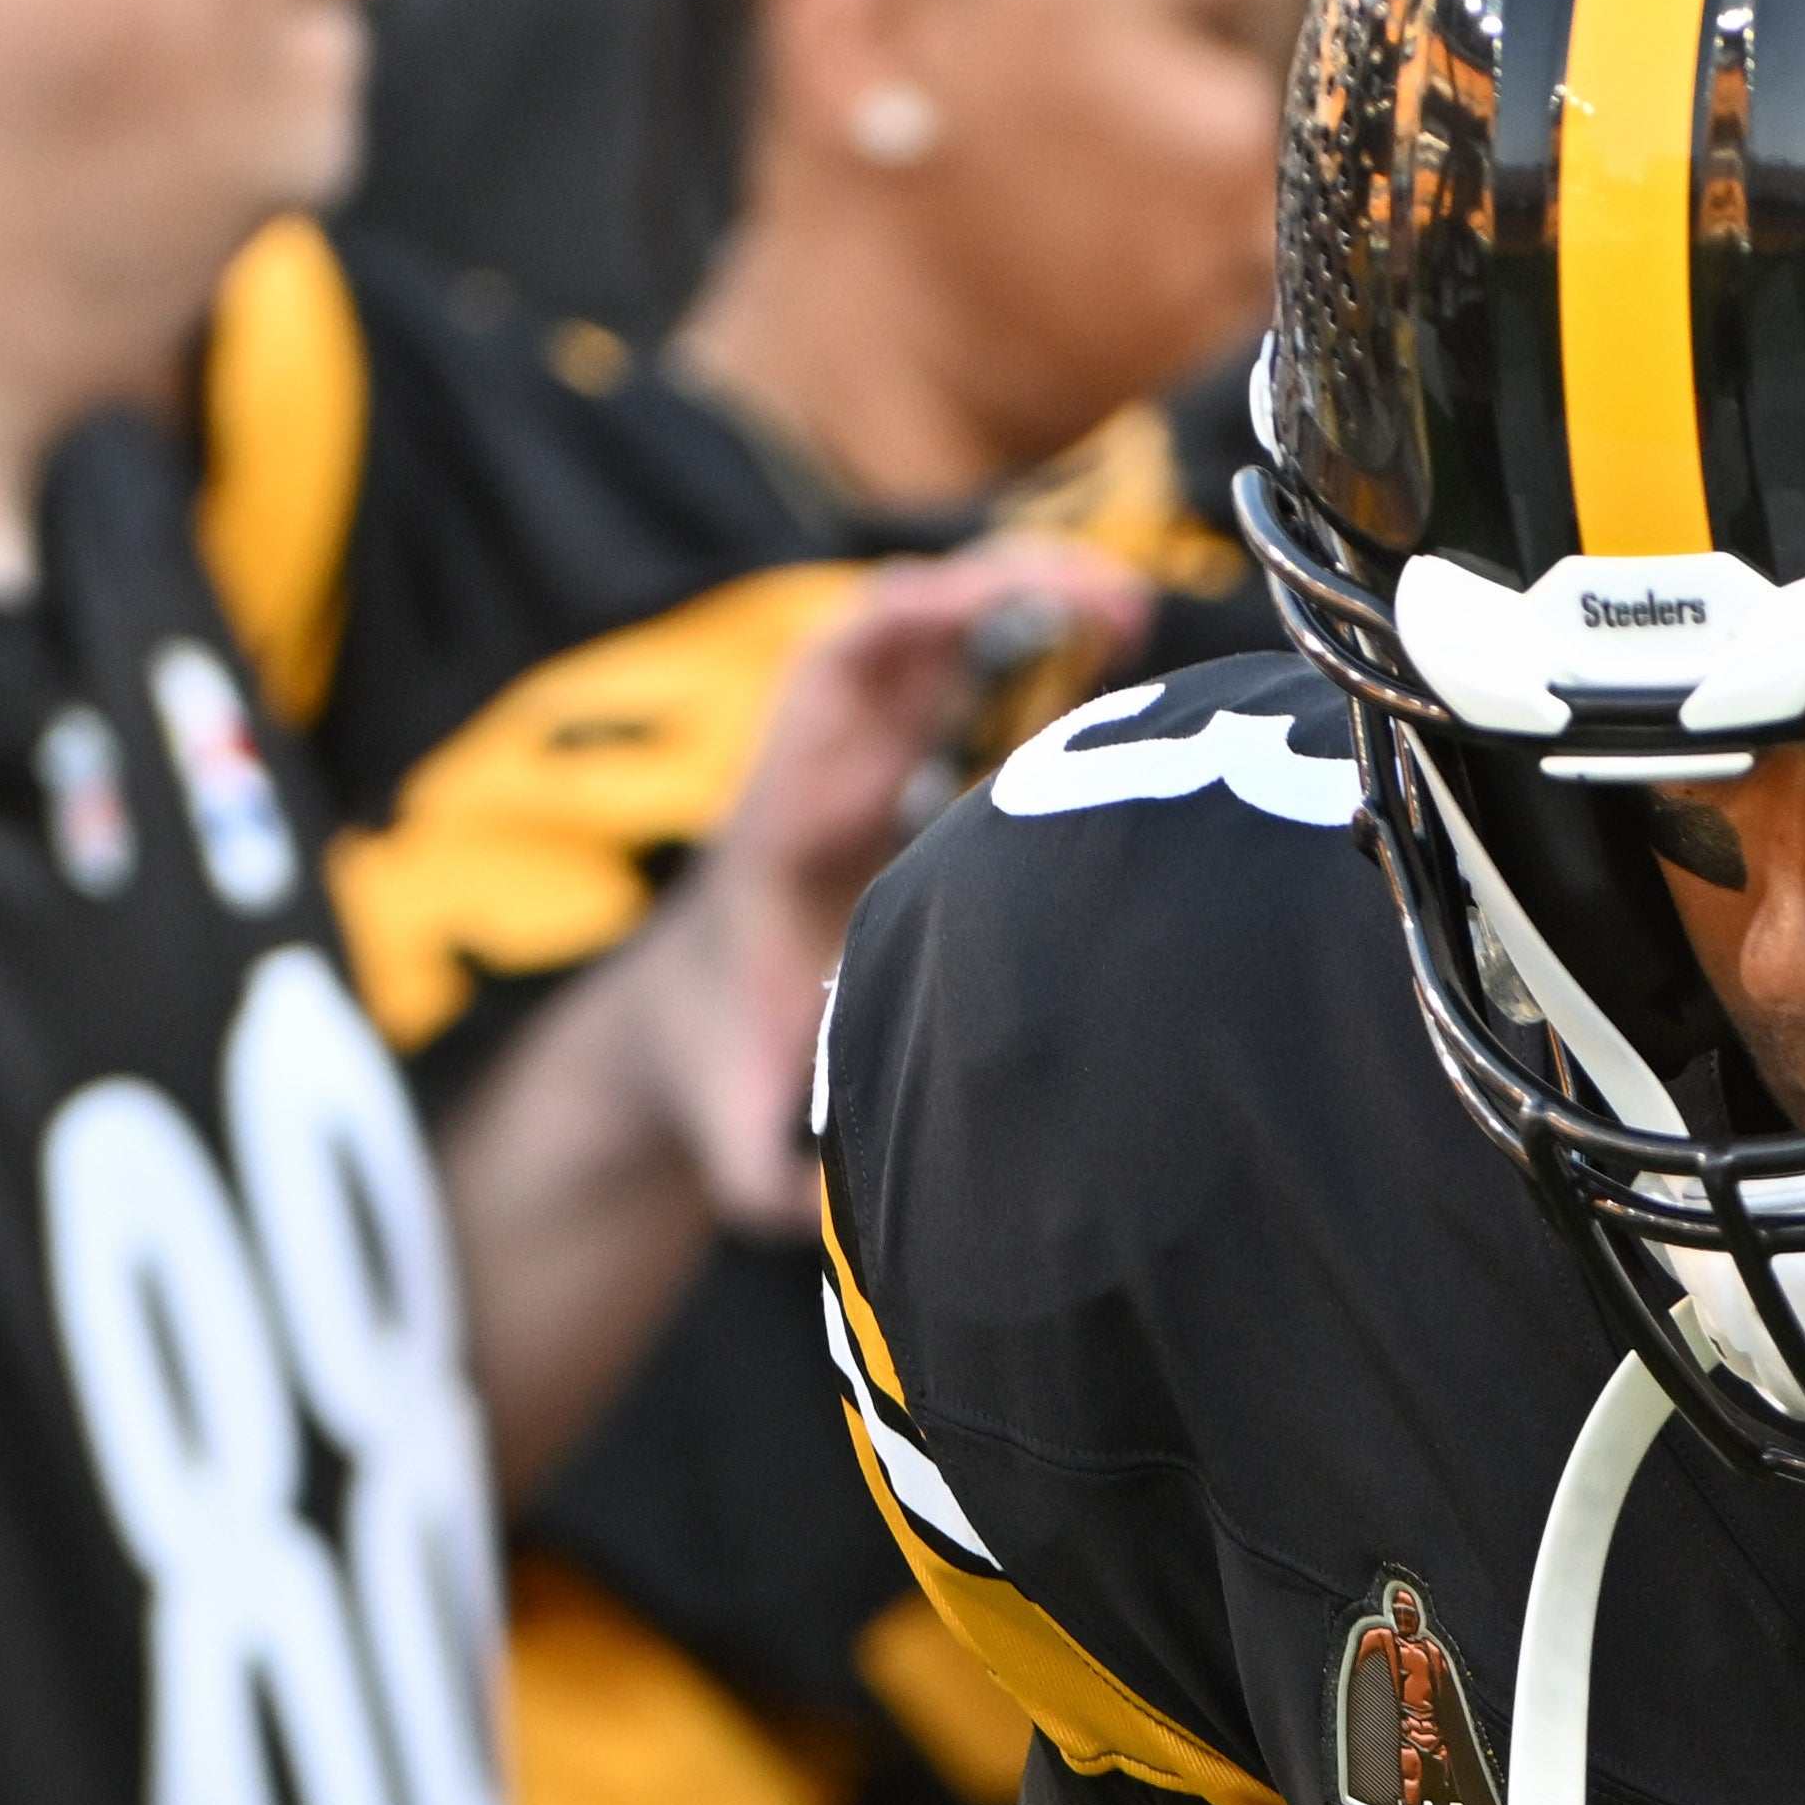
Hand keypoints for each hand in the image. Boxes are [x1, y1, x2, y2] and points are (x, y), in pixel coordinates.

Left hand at [628, 540, 1152, 1229]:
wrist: (675, 1033)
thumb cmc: (718, 1067)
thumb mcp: (735, 1131)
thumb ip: (766, 1169)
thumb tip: (814, 1207)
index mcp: (786, 827)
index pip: (832, 692)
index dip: (903, 634)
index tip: (986, 610)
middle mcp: (823, 769)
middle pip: (897, 632)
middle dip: (996, 596)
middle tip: (1113, 603)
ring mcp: (864, 758)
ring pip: (939, 640)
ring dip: (1025, 605)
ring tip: (1129, 611)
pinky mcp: (903, 769)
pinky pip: (967, 679)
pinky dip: (1033, 644)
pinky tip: (1112, 647)